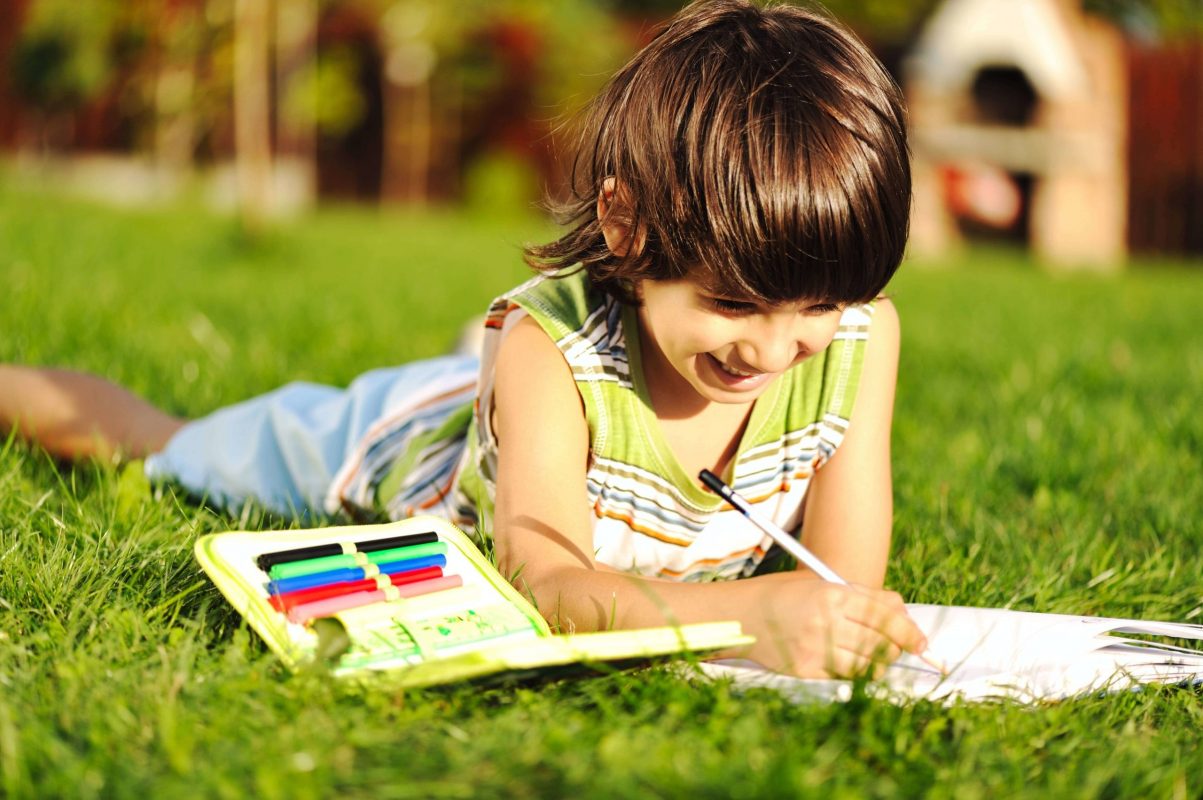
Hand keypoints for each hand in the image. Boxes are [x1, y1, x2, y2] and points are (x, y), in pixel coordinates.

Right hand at [744, 576, 926, 678]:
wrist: (741, 615)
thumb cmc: (786, 596)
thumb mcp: (824, 584)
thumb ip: (865, 597)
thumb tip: (905, 616)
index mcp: (832, 594)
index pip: (885, 616)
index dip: (909, 632)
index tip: (922, 642)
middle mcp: (825, 621)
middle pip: (881, 644)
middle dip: (897, 649)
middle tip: (901, 650)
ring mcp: (814, 648)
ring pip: (867, 666)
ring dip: (877, 664)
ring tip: (874, 657)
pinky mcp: (805, 670)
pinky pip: (844, 678)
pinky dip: (854, 673)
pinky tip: (849, 663)